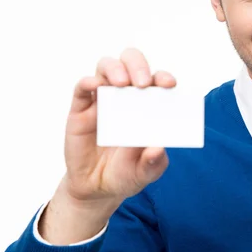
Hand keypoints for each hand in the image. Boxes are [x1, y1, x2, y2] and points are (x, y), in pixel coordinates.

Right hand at [40, 48, 174, 243]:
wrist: (97, 187)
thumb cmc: (127, 172)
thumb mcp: (145, 172)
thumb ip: (153, 162)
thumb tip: (158, 148)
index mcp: (148, 103)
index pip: (157, 80)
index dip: (163, 78)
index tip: (170, 84)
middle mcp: (126, 95)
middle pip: (131, 63)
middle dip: (138, 66)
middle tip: (143, 83)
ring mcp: (103, 99)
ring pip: (106, 67)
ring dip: (115, 69)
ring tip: (122, 84)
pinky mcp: (81, 109)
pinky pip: (82, 87)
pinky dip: (88, 81)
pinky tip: (94, 85)